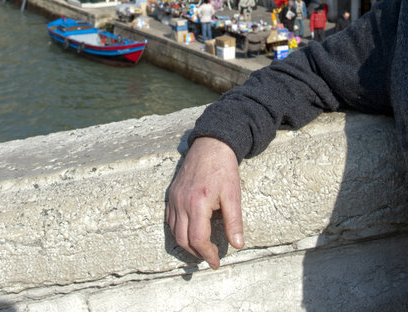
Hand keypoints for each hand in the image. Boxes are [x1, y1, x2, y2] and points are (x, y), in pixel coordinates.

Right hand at [166, 136, 243, 268]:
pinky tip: (190, 231)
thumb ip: (234, 222)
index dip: (207, 255)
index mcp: (198, 204)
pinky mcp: (172, 194)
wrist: (211, 145)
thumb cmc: (223, 169)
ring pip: (174, 231)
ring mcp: (174, 198)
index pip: (198, 240)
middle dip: (196, 253)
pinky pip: (170, 219)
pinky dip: (178, 231)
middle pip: (183, 240)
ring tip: (201, 248)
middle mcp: (182, 203)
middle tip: (210, 258)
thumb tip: (238, 245)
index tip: (216, 262)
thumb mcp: (233, 195)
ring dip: (187, 244)